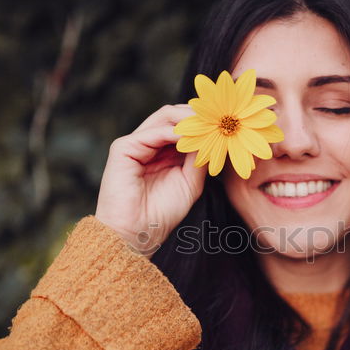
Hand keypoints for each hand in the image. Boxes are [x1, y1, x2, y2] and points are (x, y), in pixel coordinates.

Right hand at [95, 104, 205, 256]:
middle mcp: (149, 144)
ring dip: (188, 120)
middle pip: (174, 116)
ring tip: (207, 126)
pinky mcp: (123, 148)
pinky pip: (151, 132)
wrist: (137, 233)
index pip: (185, 126)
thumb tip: (213, 135)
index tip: (226, 124)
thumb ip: (199, 157)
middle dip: (198, 116)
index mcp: (164, 151)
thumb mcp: (191, 182)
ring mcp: (135, 144)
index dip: (204, 123)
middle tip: (219, 120)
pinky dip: (172, 132)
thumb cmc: (162, 213)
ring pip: (164, 117)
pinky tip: (189, 137)